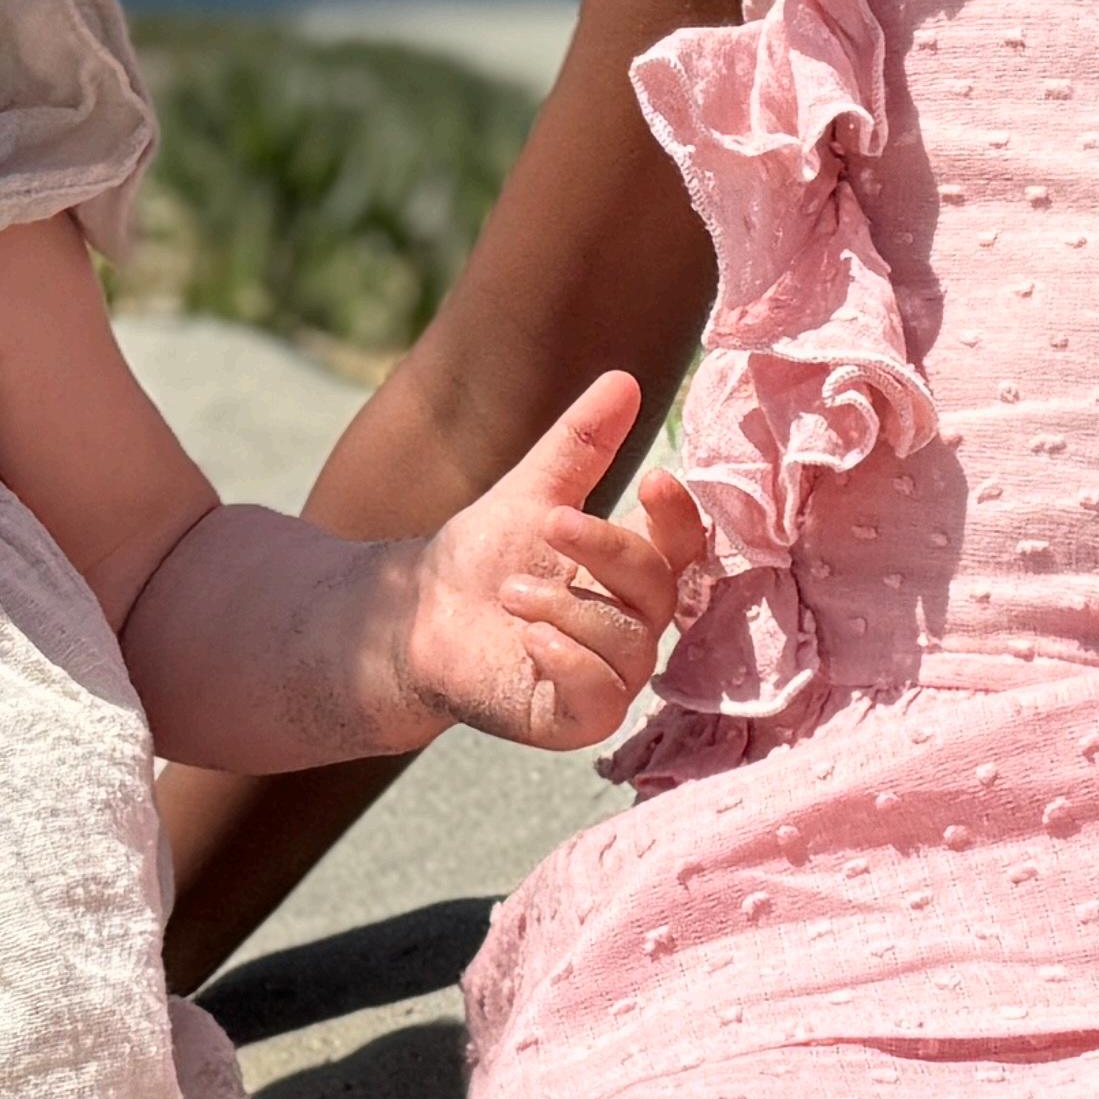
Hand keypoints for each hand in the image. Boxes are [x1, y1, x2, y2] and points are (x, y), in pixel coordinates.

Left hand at [396, 373, 707, 752]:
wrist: (415, 620)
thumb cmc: (481, 560)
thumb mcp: (531, 491)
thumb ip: (580, 444)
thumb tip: (624, 378)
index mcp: (632, 575)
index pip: (682, 548)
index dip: (677, 516)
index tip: (651, 478)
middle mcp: (633, 629)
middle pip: (658, 590)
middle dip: (608, 550)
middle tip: (550, 522)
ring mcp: (609, 678)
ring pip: (632, 644)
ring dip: (572, 609)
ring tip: (512, 591)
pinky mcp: (577, 720)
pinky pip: (603, 698)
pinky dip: (571, 663)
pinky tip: (532, 640)